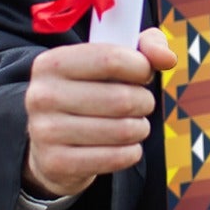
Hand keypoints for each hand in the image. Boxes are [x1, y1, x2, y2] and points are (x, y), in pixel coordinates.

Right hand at [22, 26, 177, 198]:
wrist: (51, 143)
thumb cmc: (90, 92)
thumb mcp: (111, 60)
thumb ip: (145, 47)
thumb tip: (167, 58)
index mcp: (52, 63)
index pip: (111, 59)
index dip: (141, 67)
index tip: (144, 74)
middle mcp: (42, 95)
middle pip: (122, 99)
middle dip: (144, 102)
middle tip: (141, 104)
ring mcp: (45, 132)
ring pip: (123, 130)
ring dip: (140, 128)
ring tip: (133, 125)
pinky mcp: (56, 163)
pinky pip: (116, 158)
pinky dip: (131, 152)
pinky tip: (124, 146)